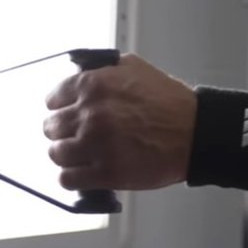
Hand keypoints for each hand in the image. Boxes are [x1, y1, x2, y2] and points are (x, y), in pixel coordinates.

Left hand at [43, 53, 195, 190]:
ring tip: (83, 153)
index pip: (53, 99)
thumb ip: (103, 69)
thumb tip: (82, 72)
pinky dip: (73, 177)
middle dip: (64, 131)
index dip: (62, 106)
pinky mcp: (105, 173)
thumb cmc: (170, 103)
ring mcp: (96, 145)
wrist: (196, 132)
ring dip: (68, 154)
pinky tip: (85, 171)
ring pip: (56, 154)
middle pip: (51, 128)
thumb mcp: (135, 67)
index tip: (69, 112)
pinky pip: (68, 179)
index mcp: (94, 85)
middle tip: (79, 134)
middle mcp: (90, 114)